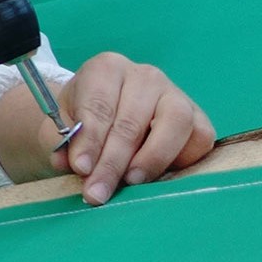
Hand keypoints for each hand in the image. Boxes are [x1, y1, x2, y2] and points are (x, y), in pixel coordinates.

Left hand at [61, 53, 214, 204]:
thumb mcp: (62, 126)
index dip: (89, 141)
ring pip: (175, 123)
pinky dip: (181, 160)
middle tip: (98, 192)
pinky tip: (157, 175)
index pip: (98, 106)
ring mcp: (175, 94)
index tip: (81, 168)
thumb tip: (68, 163)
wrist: (106, 118)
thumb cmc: (81, 120)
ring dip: (151, 159)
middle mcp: (145, 76)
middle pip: (132, 121)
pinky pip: (199, 139)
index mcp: (106, 69)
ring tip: (131, 182)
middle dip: (113, 163)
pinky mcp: (198, 117)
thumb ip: (63, 143)